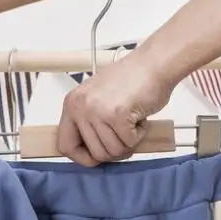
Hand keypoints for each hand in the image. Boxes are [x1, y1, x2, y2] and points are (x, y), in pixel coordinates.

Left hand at [58, 51, 173, 166]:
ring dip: (128, 142)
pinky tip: (140, 117)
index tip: (96, 157)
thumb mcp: (97, 98)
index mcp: (71, 104)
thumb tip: (90, 153)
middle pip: (95, 153)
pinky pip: (129, 142)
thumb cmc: (132, 79)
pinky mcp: (117, 115)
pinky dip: (139, 135)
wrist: (155, 62)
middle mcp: (80, 107)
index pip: (65, 145)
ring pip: (113, 151)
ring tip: (133, 121)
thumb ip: (89, 123)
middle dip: (115, 151)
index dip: (82, 157)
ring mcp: (97, 111)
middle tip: (125, 136)